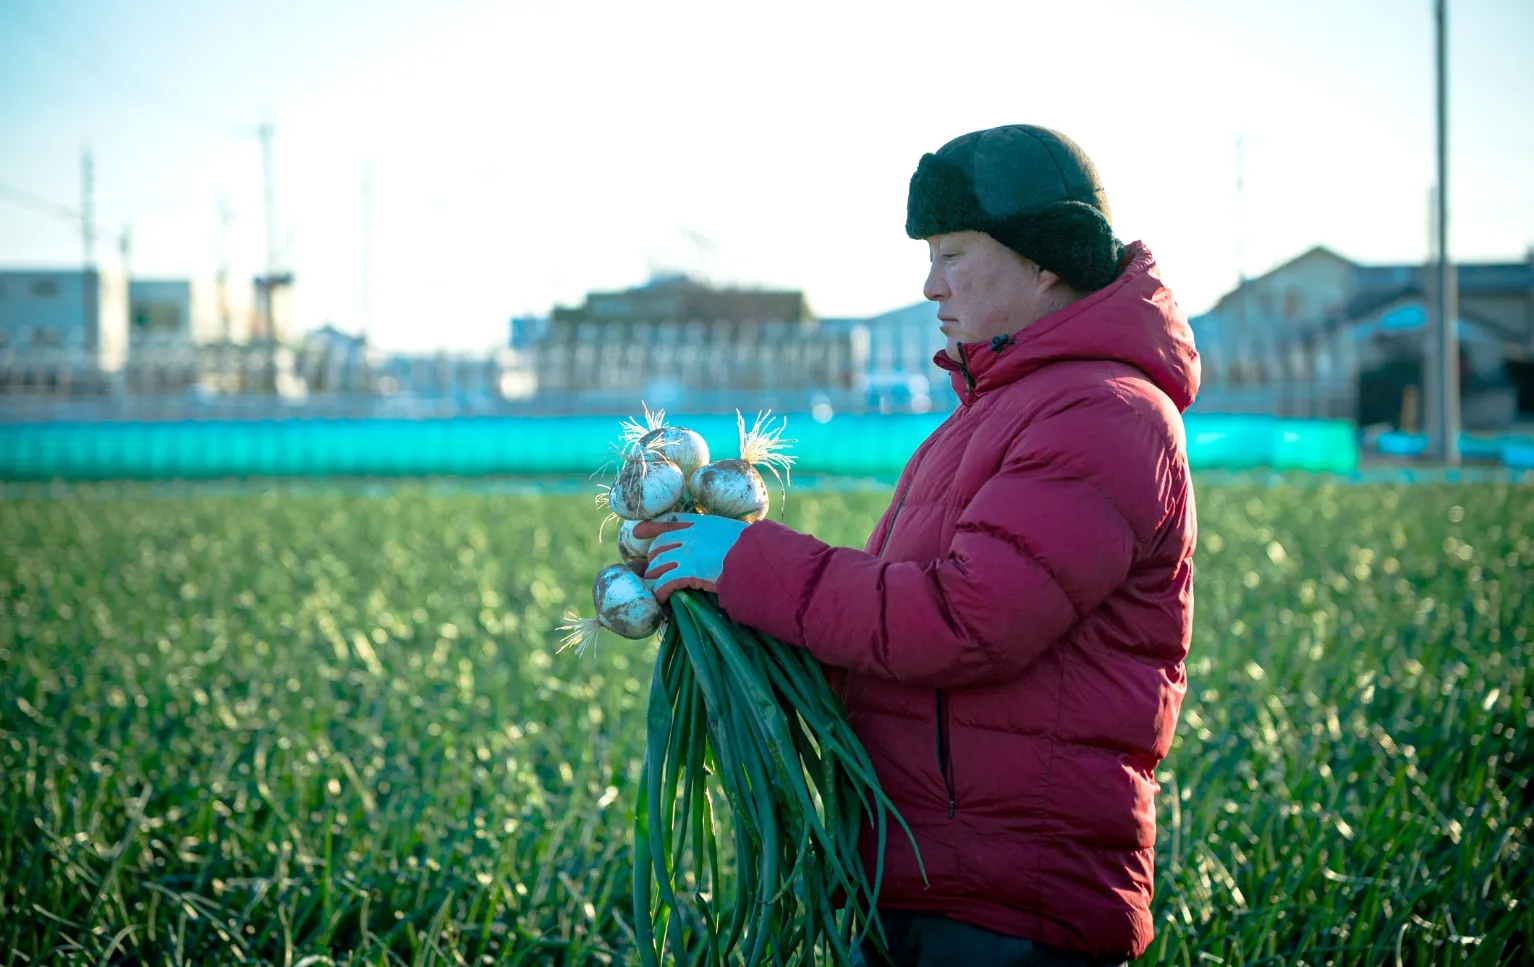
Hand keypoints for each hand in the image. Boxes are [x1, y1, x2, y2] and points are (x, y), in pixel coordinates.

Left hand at [633, 513, 749, 602]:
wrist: (757, 557)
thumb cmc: (755, 547)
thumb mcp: (738, 532)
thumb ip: (725, 536)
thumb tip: (728, 543)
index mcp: (703, 523)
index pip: (671, 520)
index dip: (652, 526)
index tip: (638, 531)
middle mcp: (691, 535)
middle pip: (659, 544)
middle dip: (654, 557)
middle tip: (654, 569)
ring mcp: (688, 553)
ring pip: (659, 564)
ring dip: (654, 576)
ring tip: (656, 585)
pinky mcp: (688, 572)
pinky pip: (665, 582)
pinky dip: (660, 591)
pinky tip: (662, 598)